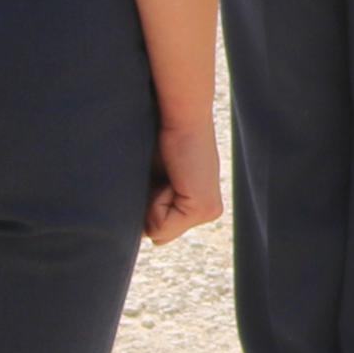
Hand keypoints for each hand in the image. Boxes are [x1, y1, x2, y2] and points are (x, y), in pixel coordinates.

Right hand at [145, 114, 221, 243]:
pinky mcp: (205, 209)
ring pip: (157, 233)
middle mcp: (208, 211)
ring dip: (150, 204)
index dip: (145, 204)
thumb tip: (144, 237)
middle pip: (158, 235)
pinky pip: (159, 225)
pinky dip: (155, 201)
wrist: (179, 115)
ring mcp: (209, 212)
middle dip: (148, 207)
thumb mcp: (152, 178)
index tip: (157, 175)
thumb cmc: (158, 136)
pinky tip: (172, 177)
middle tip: (162, 176)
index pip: (157, 228)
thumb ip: (150, 206)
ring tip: (167, 175)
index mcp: (197, 204)